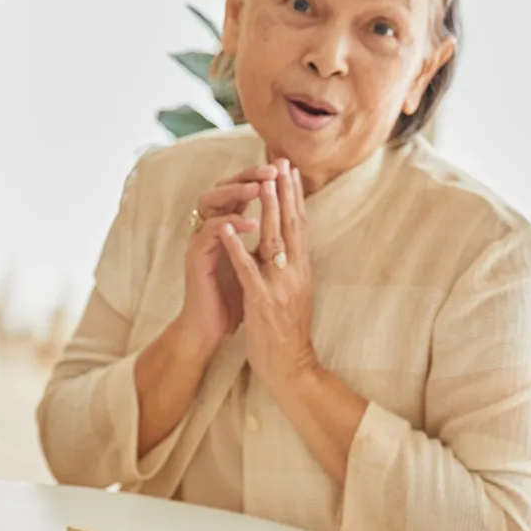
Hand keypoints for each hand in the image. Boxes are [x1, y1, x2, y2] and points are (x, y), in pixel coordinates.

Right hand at [179, 164, 277, 352]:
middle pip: (226, 188)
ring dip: (237, 193)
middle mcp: (212, 229)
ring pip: (213, 202)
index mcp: (230, 229)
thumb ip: (267, 243)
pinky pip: (210, 232)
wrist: (211, 329)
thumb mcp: (257, 266)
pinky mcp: (195, 257)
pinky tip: (250, 224)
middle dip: (250, 176)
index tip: (290, 170)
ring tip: (260, 188)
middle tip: (273, 167)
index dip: (266, 181)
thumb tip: (293, 226)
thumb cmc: (235, 300)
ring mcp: (201, 240)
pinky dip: (230, 226)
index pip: (245, 193)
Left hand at [218, 158, 317, 395]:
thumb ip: (289, 269)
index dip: (296, 197)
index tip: (291, 170)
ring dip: (267, 210)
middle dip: (286, 192)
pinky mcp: (262, 301)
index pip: (302, 227)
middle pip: (292, 226)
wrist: (291, 367)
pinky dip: (237, 248)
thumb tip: (282, 245)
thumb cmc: (287, 334)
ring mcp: (280, 287)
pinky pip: (248, 270)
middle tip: (281, 162)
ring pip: (274, 242)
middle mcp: (296, 274)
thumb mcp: (293, 295)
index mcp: (302, 271)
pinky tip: (227, 229)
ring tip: (259, 184)